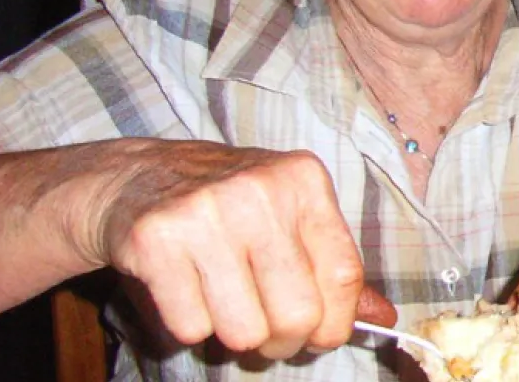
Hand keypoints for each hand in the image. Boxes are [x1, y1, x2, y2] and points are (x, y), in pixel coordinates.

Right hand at [83, 140, 391, 358]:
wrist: (134, 178)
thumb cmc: (226, 205)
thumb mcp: (290, 216)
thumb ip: (334, 268)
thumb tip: (384, 316)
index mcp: (304, 181)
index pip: (344, 276)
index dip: (335, 324)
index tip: (319, 336)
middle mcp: (260, 191)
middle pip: (297, 314)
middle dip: (282, 340)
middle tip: (264, 329)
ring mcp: (206, 212)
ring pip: (243, 330)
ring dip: (232, 333)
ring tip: (221, 303)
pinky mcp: (156, 240)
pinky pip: (190, 327)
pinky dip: (187, 326)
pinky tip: (182, 291)